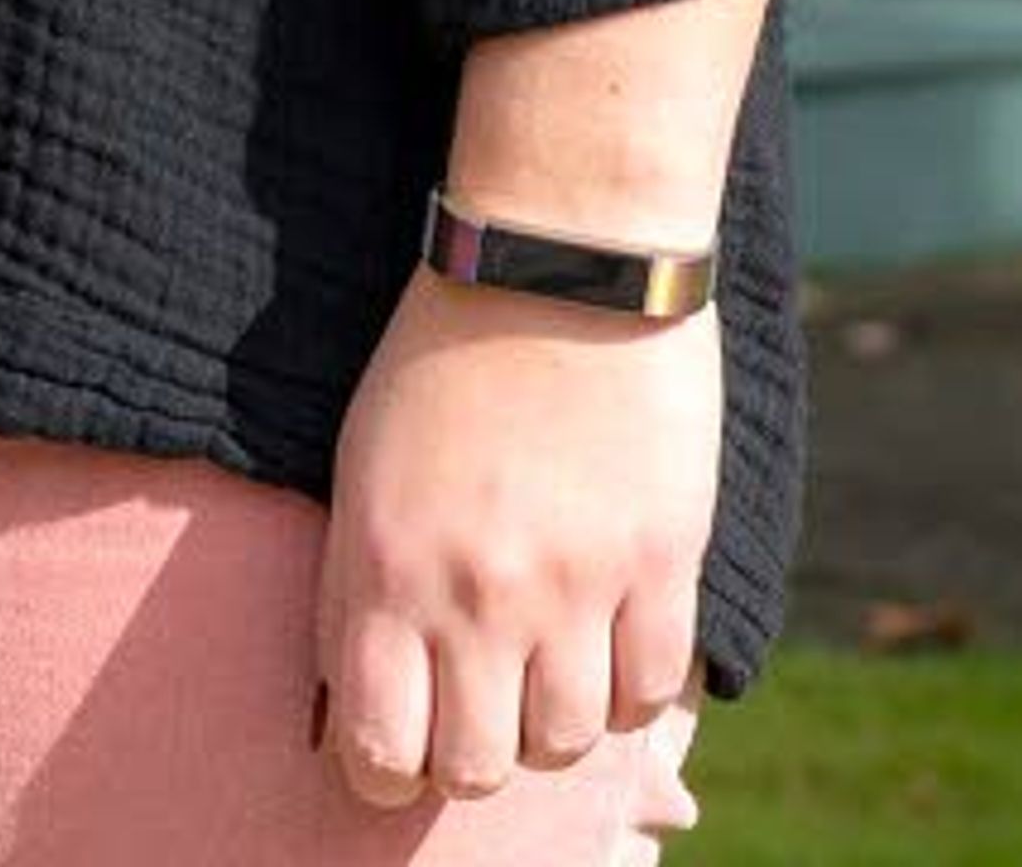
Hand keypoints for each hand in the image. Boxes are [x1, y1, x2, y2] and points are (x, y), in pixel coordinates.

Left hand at [312, 266, 714, 808]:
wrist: (561, 250)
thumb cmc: (445, 351)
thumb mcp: (362, 465)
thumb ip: (360, 588)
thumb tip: (363, 702)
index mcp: (386, 568)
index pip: (378, 754)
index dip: (390, 768)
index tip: (408, 737)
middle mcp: (476, 594)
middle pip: (475, 770)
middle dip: (474, 752)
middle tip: (485, 699)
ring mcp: (575, 582)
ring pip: (565, 744)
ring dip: (556, 719)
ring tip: (553, 660)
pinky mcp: (661, 558)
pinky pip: (651, 692)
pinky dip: (630, 688)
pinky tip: (615, 639)